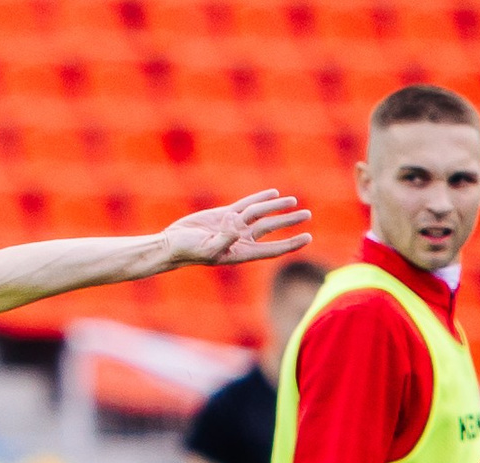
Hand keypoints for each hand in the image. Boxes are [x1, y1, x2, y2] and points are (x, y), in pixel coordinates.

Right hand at [162, 189, 313, 268]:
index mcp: (241, 252)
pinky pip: (247, 205)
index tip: (307, 237)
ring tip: (294, 201)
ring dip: (277, 207)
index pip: (272, 249)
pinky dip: (260, 199)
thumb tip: (237, 230)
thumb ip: (224, 239)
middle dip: (289, 222)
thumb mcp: (206, 248)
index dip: (291, 243)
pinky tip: (274, 194)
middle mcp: (241, 239)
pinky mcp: (224, 215)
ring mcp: (233, 226)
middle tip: (307, 215)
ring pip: (260, 214)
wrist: (172, 244)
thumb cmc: (188, 251)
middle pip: (271, 229)